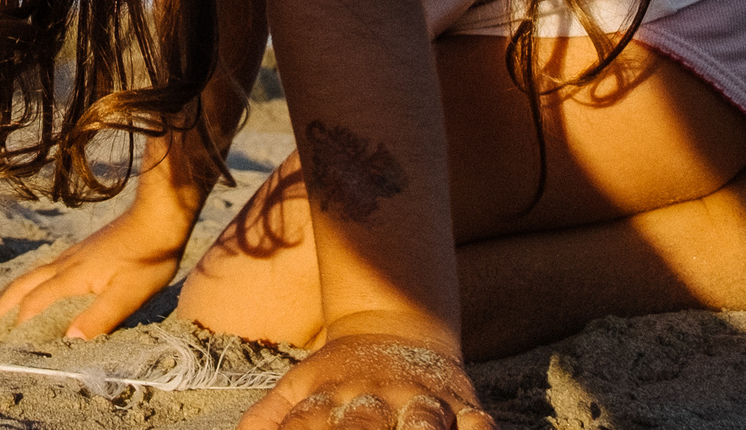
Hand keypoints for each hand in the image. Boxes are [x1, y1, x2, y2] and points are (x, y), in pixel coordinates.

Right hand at [0, 205, 188, 338]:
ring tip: (5, 316)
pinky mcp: (81, 252)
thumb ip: (99, 317)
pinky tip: (40, 293)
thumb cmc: (148, 256)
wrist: (158, 216)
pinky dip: (30, 286)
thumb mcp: (129, 294)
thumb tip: (70, 341)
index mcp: (71, 278)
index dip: (19, 330)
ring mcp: (71, 256)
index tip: (8, 352)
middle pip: (22, 287)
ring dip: (13, 297)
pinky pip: (44, 271)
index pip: (33, 306)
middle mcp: (64, 266)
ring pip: (31, 277)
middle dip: (4, 311)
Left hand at [235, 331, 495, 429]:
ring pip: (425, 418)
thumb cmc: (339, 374)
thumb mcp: (297, 387)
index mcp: (330, 396)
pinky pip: (477, 419)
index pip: (308, 425)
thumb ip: (268, 418)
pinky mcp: (462, 402)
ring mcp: (419, 397)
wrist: (396, 326)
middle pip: (365, 425)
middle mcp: (375, 396)